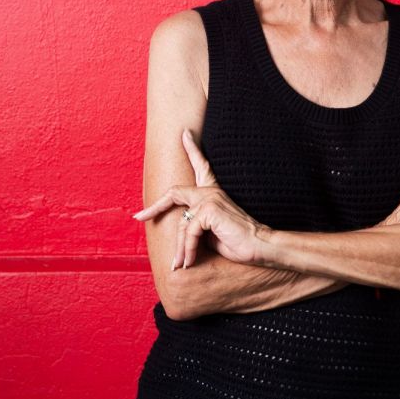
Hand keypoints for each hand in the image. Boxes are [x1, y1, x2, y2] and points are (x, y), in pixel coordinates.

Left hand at [133, 129, 270, 269]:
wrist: (260, 246)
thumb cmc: (238, 241)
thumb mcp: (211, 232)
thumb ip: (196, 225)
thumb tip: (180, 232)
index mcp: (214, 193)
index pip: (202, 166)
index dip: (193, 149)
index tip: (185, 134)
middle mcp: (211, 192)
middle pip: (175, 192)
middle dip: (155, 206)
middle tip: (139, 217)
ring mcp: (210, 199)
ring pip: (182, 224)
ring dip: (181, 249)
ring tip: (181, 264)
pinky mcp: (210, 210)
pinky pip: (189, 232)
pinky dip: (188, 250)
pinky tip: (190, 261)